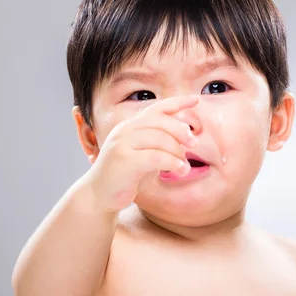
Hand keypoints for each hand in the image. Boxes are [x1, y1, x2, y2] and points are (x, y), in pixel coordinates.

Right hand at [85, 95, 199, 212]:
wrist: (99, 195)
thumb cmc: (126, 176)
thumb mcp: (144, 155)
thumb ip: (159, 143)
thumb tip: (187, 136)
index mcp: (131, 126)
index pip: (156, 108)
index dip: (177, 102)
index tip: (195, 99)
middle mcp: (125, 130)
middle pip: (161, 122)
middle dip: (181, 131)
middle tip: (194, 143)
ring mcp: (122, 144)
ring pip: (160, 139)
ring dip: (178, 152)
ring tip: (185, 167)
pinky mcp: (124, 160)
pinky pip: (156, 157)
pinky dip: (172, 162)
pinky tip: (179, 170)